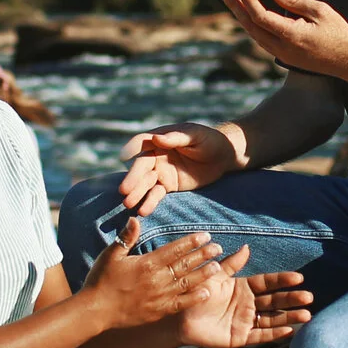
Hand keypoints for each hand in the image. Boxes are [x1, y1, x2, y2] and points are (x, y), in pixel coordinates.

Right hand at [82, 216, 229, 327]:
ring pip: (187, 283)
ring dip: (204, 274)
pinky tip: (207, 292)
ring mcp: (160, 297)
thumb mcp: (111, 255)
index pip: (175, 249)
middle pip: (185, 264)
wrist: (96, 311)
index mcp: (147, 264)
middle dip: (203, 255)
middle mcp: (157, 280)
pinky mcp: (159, 311)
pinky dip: (195, 298)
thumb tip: (134, 218)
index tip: (205, 235)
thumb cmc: (101, 280)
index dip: (191, 241)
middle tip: (218, 247)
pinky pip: (181, 304)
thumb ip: (126, 237)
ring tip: (218, 267)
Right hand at [119, 122, 238, 216]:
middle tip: (124, 191)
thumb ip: (177, 137)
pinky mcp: (168, 186)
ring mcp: (161, 172)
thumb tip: (158, 138)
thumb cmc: (209, 139)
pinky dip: (150, 202)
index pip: (142, 141)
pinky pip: (156, 194)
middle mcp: (156, 155)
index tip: (124, 157)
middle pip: (141, 166)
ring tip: (129, 204)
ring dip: (137, 193)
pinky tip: (143, 211)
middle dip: (132, 179)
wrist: (224, 156)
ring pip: (145, 183)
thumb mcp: (196, 135)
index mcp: (160, 138)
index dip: (132, 147)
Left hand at [176, 267, 311, 347]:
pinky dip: (274, 334)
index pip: (268, 283)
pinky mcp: (240, 337)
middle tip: (309, 297)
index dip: (282, 280)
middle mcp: (248, 304)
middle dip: (291, 299)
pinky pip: (260, 336)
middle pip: (274, 301)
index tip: (299, 277)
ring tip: (307, 315)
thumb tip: (247, 248)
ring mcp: (246, 321)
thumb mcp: (214, 276)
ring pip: (272, 318)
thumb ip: (231, 264)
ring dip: (289, 317)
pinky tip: (289, 331)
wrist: (179, 317)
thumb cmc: (196, 294)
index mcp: (244, 287)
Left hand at [218, 0, 347, 79]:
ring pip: (255, 35)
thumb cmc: (338, 33)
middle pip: (251, 27)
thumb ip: (294, 1)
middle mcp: (283, 49)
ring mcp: (282, 55)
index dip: (248, 1)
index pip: (261, 18)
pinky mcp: (285, 57)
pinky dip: (252, 26)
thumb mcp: (320, 11)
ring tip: (231, 0)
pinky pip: (262, 40)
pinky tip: (248, 15)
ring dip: (242, 17)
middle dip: (235, 8)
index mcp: (292, 36)